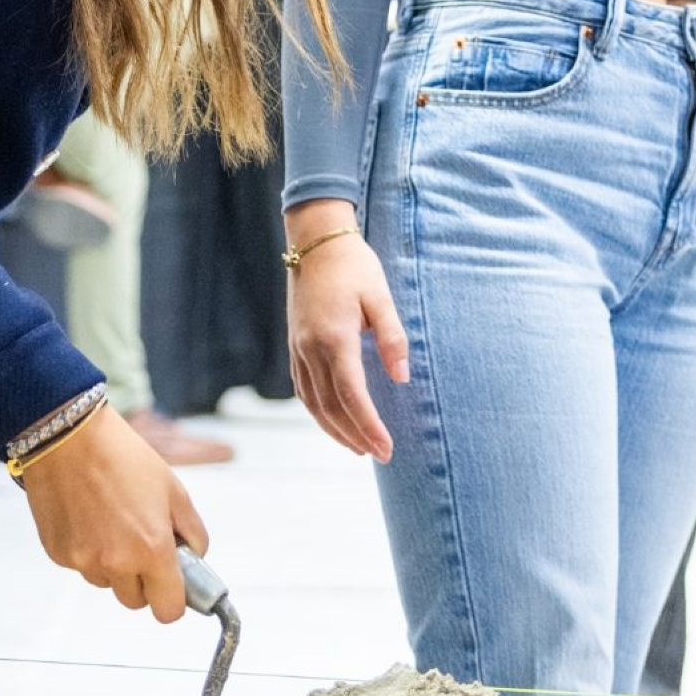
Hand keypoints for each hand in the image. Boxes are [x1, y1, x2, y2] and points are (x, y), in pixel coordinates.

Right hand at [21, 403, 207, 622]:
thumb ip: (192, 531)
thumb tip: (194, 558)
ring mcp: (83, 561)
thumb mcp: (173, 489)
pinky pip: (81, 566)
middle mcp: (116, 563)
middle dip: (143, 580)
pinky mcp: (58, 554)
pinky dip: (88, 550)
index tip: (172, 584)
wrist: (69, 436)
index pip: (168, 611)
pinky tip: (88, 517)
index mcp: (152, 549)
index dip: (173, 599)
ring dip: (113, 565)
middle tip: (142, 544)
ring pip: (107, 582)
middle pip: (135, 601)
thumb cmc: (123, 457)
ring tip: (112, 520)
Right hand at [285, 201, 408, 460]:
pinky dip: (319, 412)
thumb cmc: (354, 265)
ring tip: (358, 448)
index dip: (369, 426)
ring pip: (313, 403)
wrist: (314, 240)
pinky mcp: (294, 345)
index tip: (387, 448)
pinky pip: (303, 390)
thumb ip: (392, 338)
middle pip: (330, 407)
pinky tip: (334, 420)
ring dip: (335, 430)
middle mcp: (310, 348)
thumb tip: (401, 378)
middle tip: (379, 455)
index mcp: (334, 338)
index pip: (351, 395)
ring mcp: (298, 348)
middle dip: (355, 436)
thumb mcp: (380, 297)